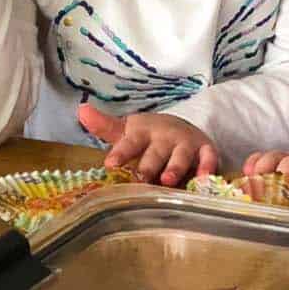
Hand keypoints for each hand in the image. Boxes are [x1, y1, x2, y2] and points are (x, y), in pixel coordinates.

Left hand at [78, 101, 218, 186]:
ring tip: (168, 180)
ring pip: (180, 156)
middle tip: (141, 177)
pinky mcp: (205, 151)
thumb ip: (104, 126)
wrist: (184, 128)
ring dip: (175, 167)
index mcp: (142, 133)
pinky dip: (208, 167)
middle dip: (148, 165)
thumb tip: (80, 110)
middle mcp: (164, 137)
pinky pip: (208, 159)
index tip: (110, 164)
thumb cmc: (149, 136)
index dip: (121, 153)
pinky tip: (204, 179)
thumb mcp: (127, 130)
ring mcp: (185, 144)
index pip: (130, 143)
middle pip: (155, 153)